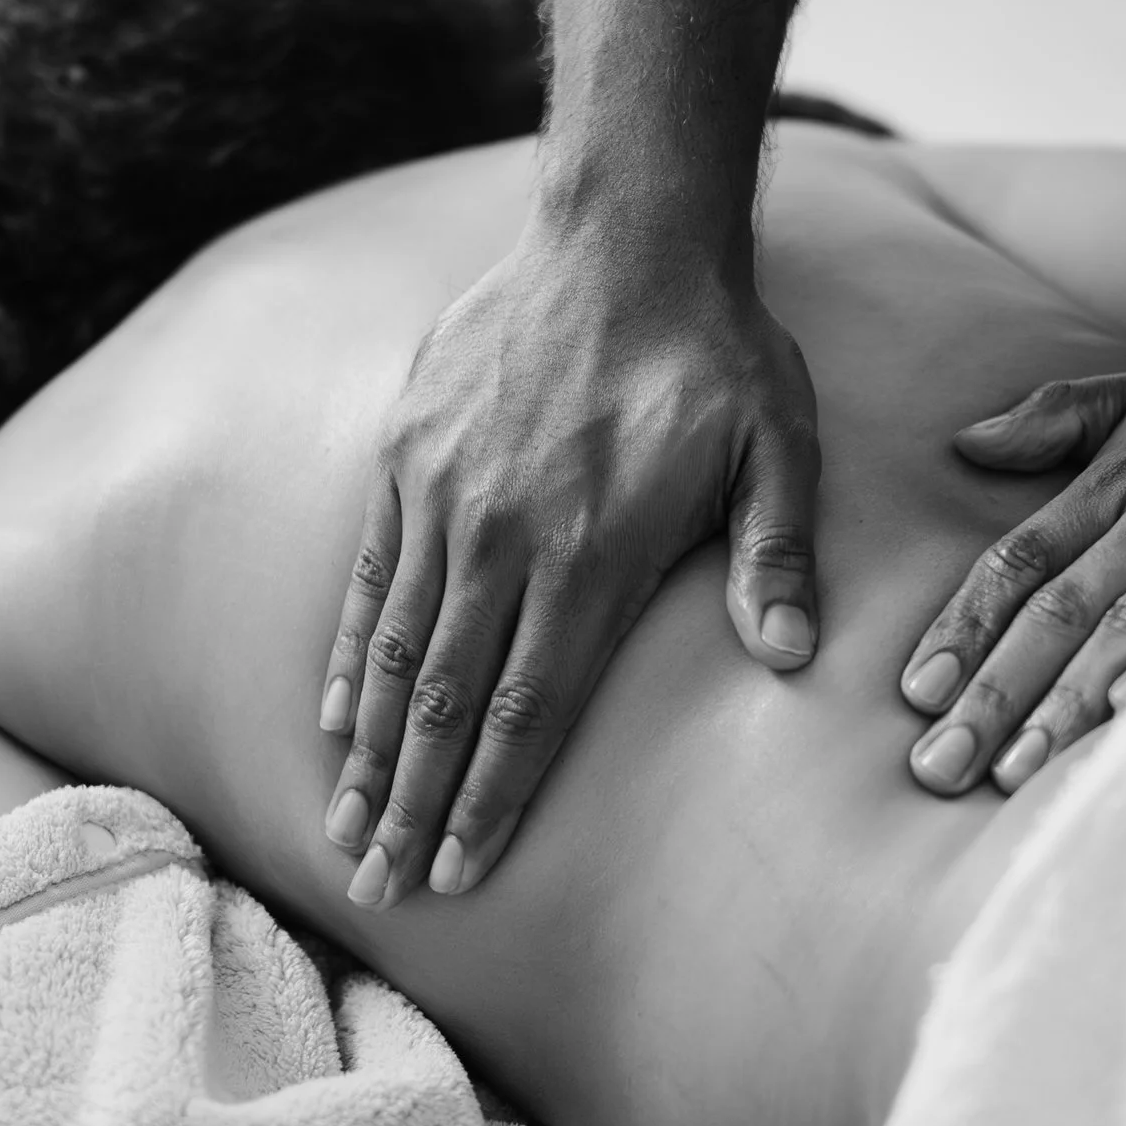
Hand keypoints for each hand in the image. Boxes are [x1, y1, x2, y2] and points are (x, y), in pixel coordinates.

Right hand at [320, 230, 820, 907]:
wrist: (624, 235)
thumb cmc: (716, 352)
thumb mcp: (778, 445)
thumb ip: (778, 554)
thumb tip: (789, 657)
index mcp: (594, 551)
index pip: (532, 708)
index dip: (492, 801)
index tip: (459, 875)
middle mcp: (505, 534)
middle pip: (450, 701)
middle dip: (412, 805)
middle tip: (380, 890)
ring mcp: (445, 494)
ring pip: (399, 650)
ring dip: (370, 749)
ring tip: (344, 830)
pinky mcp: (407, 454)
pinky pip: (370, 576)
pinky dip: (352, 653)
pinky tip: (336, 715)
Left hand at [898, 367, 1125, 793]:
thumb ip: (1059, 417)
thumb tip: (966, 445)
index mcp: (1122, 482)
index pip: (1021, 560)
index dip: (964, 627)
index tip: (916, 693)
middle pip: (1060, 612)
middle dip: (993, 694)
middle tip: (937, 766)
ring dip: (1066, 704)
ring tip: (1011, 773)